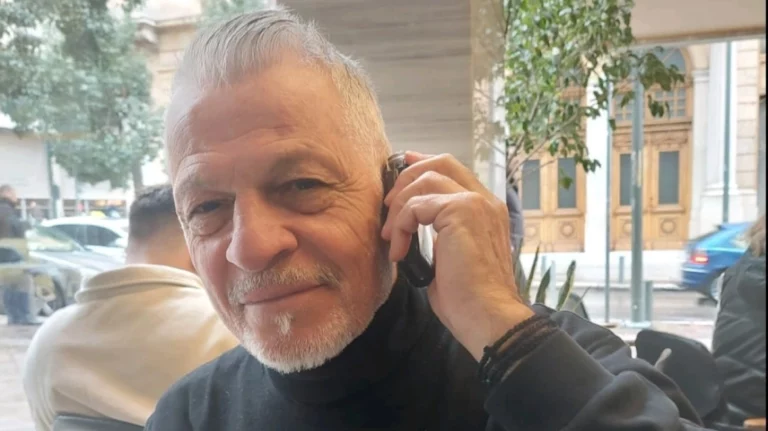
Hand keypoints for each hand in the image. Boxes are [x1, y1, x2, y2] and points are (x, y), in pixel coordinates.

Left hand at [381, 152, 534, 360]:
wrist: (487, 317)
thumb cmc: (469, 299)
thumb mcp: (451, 258)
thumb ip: (439, 236)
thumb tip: (412, 230)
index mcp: (487, 210)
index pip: (455, 171)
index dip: (424, 164)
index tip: (401, 167)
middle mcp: (485, 201)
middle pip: (442, 162)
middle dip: (408, 176)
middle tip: (388, 203)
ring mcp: (475, 203)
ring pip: (426, 180)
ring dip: (400, 206)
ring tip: (390, 236)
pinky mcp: (461, 212)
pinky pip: (416, 206)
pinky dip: (401, 227)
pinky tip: (399, 253)